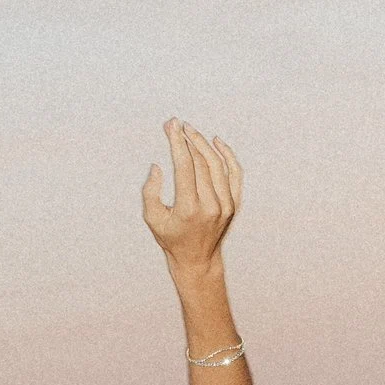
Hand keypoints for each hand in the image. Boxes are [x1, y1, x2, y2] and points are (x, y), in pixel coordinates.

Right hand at [142, 120, 240, 276]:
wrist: (198, 260)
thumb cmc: (172, 238)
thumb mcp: (153, 219)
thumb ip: (150, 192)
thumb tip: (157, 166)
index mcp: (189, 209)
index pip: (185, 166)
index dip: (177, 143)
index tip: (171, 126)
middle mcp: (211, 206)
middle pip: (201, 161)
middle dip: (187, 139)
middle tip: (176, 125)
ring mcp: (226, 205)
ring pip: (217, 164)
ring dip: (203, 143)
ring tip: (190, 131)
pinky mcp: (235, 204)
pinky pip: (235, 173)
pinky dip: (227, 154)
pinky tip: (216, 141)